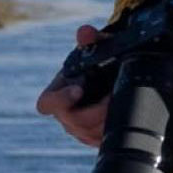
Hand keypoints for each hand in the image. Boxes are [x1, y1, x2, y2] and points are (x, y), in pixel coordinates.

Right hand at [35, 24, 110, 148]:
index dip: (60, 100)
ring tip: (122, 102)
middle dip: (96, 111)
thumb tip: (84, 32)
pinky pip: (100, 141)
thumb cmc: (100, 62)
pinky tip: (125, 116)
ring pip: (89, 134)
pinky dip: (114, 129)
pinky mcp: (94, 138)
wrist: (115, 76)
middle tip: (114, 96)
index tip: (78, 90)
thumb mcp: (99, 49)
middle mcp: (65, 114)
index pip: (47, 103)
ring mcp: (78, 129)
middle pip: (74, 122)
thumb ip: (91, 40)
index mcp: (58, 93)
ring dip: (107, 120)